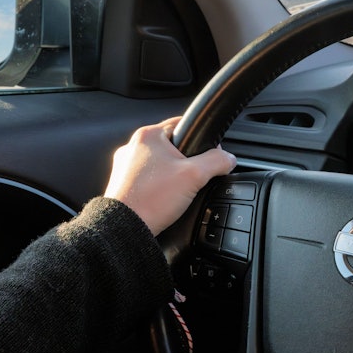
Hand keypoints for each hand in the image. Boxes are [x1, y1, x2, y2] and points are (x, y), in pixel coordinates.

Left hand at [104, 116, 236, 235]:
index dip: (202, 139)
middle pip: (173, 146)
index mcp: (148, 135)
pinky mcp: (123, 183)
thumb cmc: (151, 199)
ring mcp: (125, 166)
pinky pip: (150, 179)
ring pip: (161, 164)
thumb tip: (228, 159)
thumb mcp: (195, 176)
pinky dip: (160, 186)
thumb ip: (217, 162)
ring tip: (178, 191)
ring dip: (174, 175)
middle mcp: (132, 147)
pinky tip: (165, 198)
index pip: (183, 124)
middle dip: (188, 161)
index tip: (210, 154)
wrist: (125, 229)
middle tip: (194, 177)